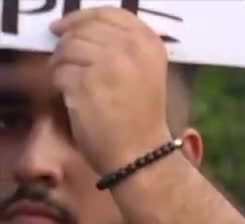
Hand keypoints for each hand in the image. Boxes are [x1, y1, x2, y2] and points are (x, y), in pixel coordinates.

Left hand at [49, 8, 171, 174]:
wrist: (142, 154)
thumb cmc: (140, 118)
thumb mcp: (144, 72)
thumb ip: (123, 46)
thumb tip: (76, 27)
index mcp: (150, 44)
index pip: (109, 14)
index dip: (82, 18)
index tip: (65, 27)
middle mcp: (132, 49)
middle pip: (83, 30)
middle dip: (69, 46)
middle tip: (68, 65)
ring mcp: (109, 64)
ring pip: (67, 48)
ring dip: (62, 66)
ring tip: (73, 86)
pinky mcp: (87, 82)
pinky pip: (59, 71)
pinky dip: (60, 85)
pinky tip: (74, 99)